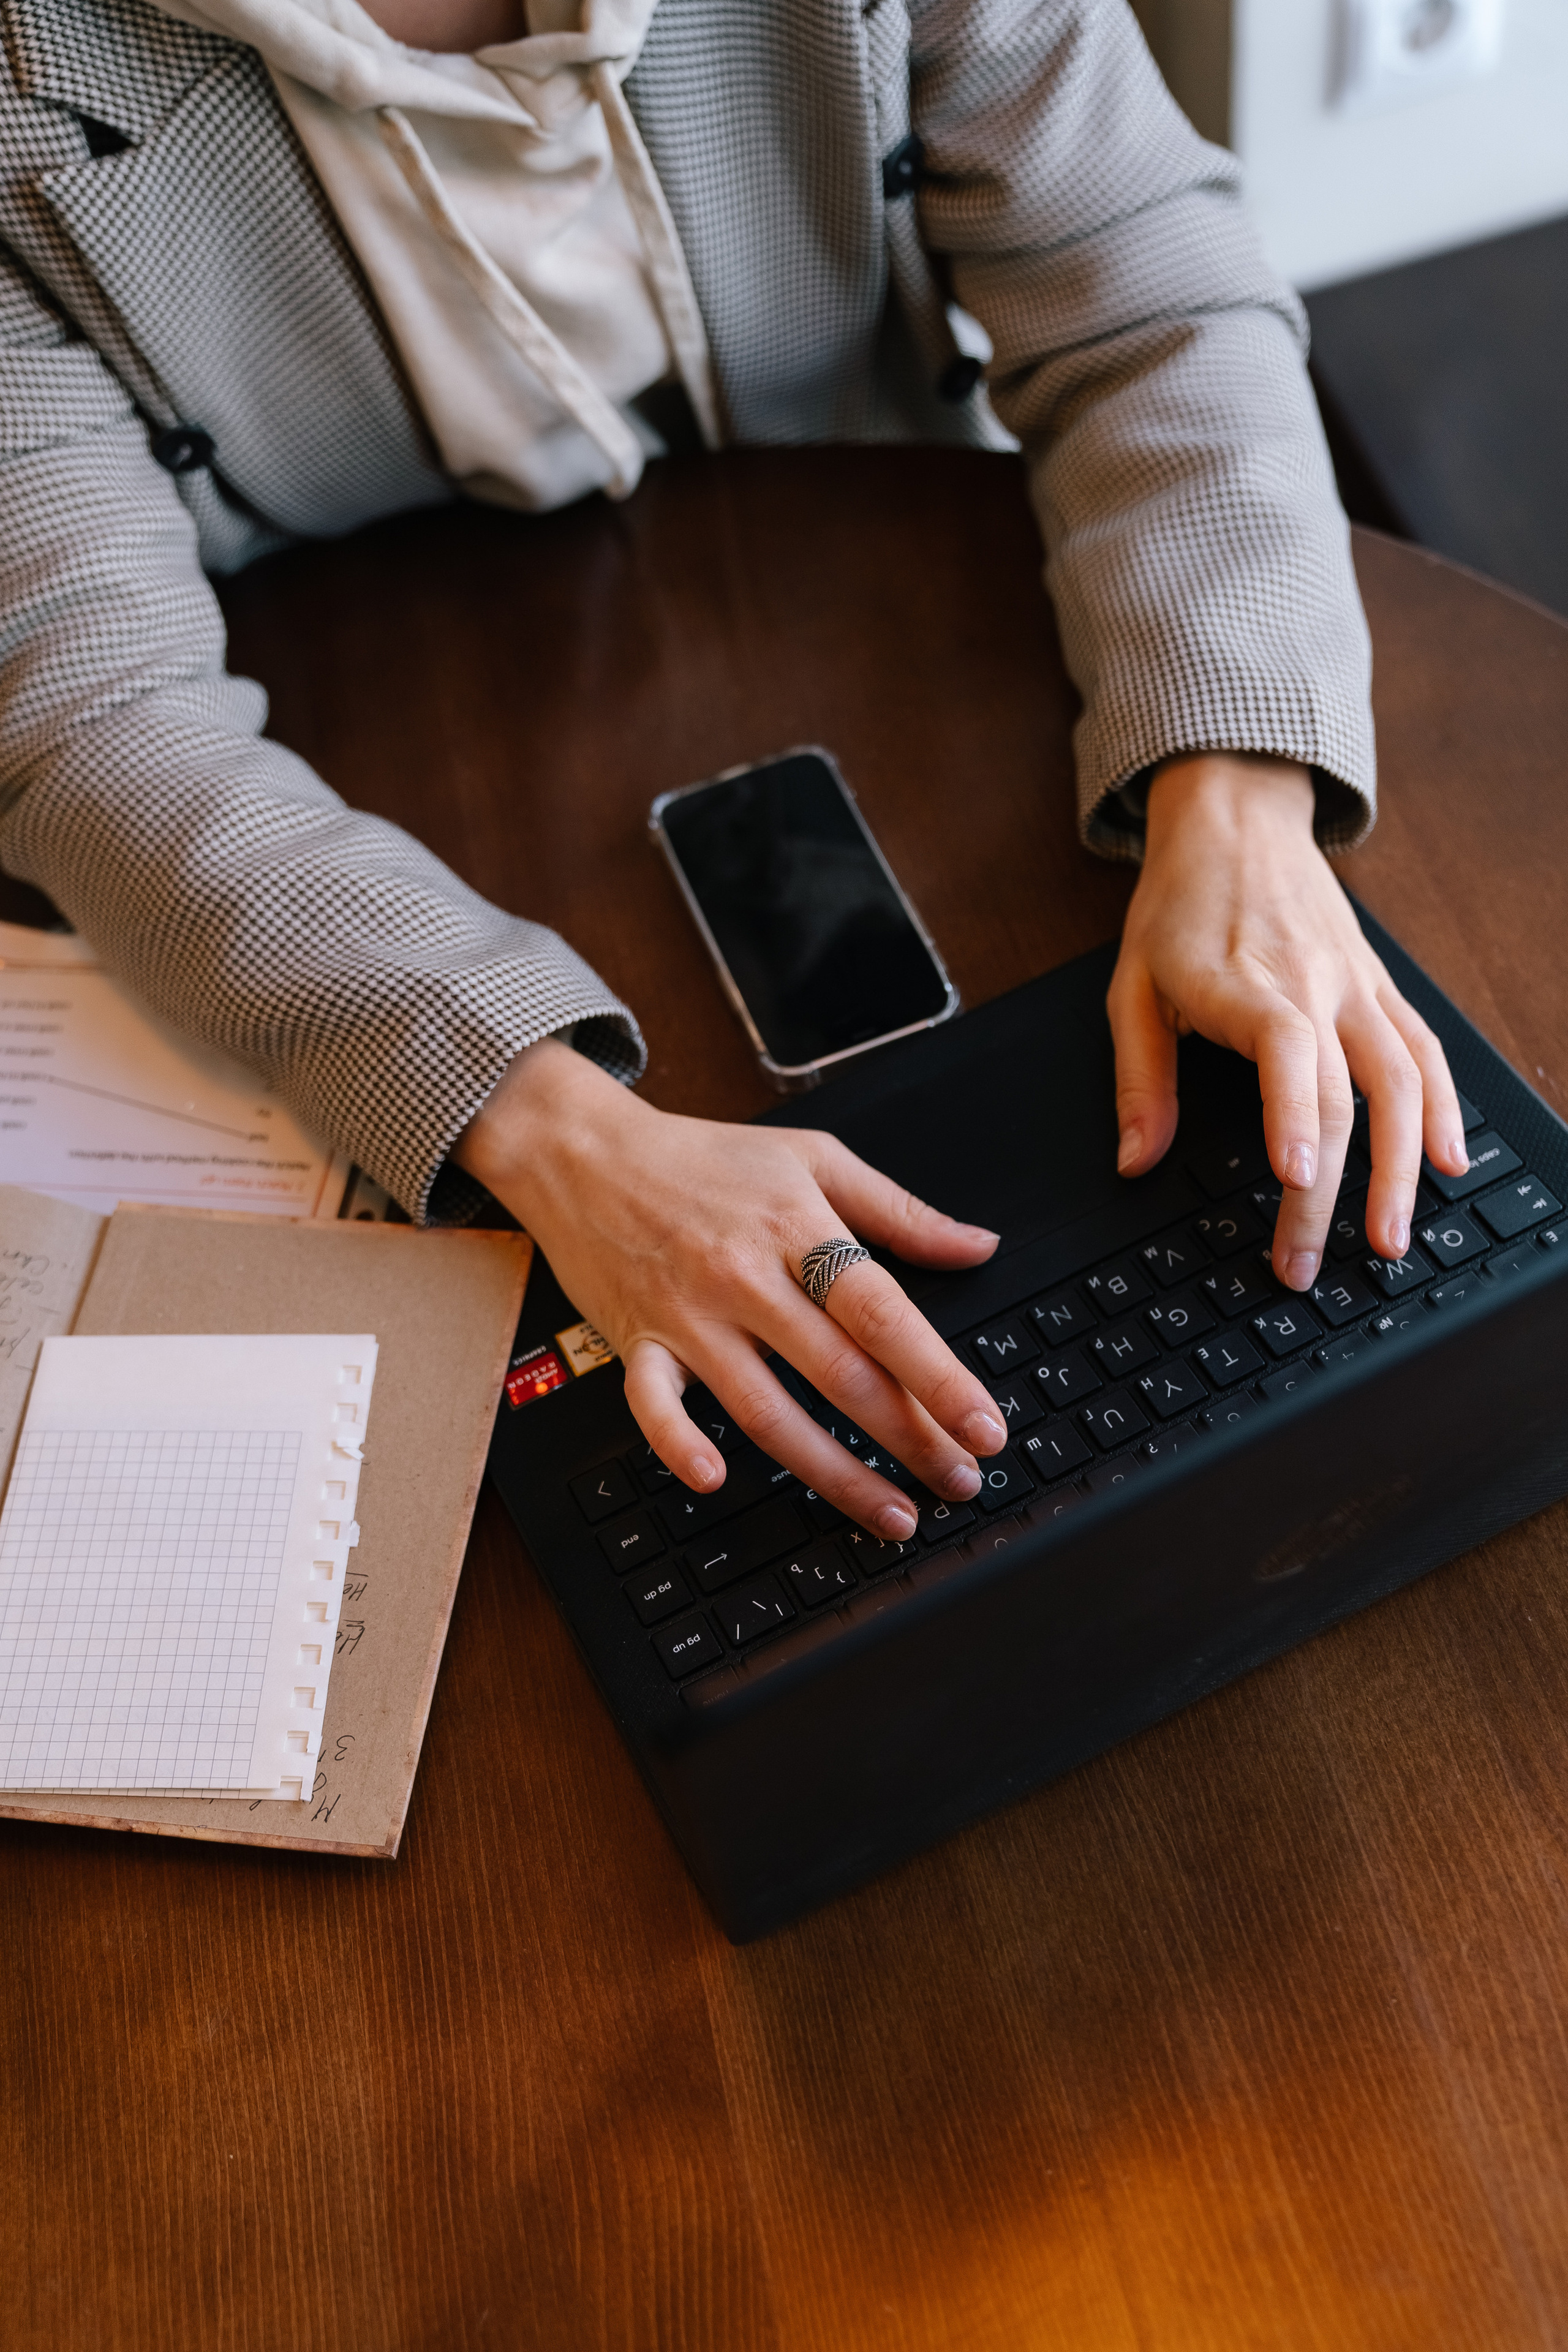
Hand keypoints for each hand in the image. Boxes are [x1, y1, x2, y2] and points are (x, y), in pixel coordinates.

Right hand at [454, 1038, 1006, 1530]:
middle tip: (959, 1482)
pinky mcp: (637, 1343)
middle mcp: (745, 1276)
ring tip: (891, 1514)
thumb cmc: (704, 1157)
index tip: (983, 1426)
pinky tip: (715, 1478)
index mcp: (796, 1227)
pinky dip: (678, 1443)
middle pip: (839, 1373)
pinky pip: (654, 1405)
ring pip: (768, 1409)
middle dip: (909, 1438)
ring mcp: (688, 1316)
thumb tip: (976, 1245)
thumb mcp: (813, 1157)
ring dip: (834, 1471)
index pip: (882, 1311)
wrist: (585, 1151)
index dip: (938, 1375)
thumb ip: (899, 1209)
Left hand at [1107, 752, 1469, 1287]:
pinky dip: (1442, 1108)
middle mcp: (1313, 986)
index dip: (1295, 1115)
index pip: (1286, 1054)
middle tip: (1308, 1263)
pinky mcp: (1380, 986)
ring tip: (1394, 1237)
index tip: (1298, 1175)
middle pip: (1341, 1095)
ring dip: (1404, 1166)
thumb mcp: (1130, 986)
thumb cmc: (1179, 905)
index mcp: (1244, 984)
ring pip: (1402, 1080)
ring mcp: (1356, 987)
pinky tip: (1448, 1162)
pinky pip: (1424, 1051)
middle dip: (1331, 1191)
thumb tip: (1134, 1160)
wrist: (1235, 818)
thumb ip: (1138, 1079)